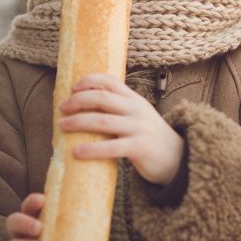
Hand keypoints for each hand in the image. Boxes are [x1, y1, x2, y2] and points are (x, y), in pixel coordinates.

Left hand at [58, 73, 183, 185]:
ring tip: (62, 126)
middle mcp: (137, 110)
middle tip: (62, 108)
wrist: (178, 159)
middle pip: (102, 98)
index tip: (73, 88)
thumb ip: (119, 110)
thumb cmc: (150, 139)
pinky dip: (91, 149)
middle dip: (78, 101)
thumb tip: (85, 110)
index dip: (89, 81)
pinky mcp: (140, 147)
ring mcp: (139, 128)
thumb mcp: (138, 117)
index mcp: (135, 100)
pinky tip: (76, 152)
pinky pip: (111, 147)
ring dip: (79, 122)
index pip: (110, 81)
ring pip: (103, 121)